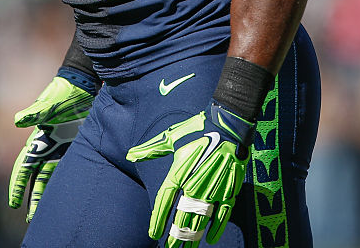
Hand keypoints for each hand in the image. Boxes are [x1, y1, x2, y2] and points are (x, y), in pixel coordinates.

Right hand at [8, 75, 95, 220]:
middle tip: (30, 218)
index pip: (23, 168)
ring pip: (49, 177)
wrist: (79, 86)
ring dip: (45, 194)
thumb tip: (18, 120)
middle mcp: (46, 147)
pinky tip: (64, 196)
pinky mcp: (73, 146)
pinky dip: (62, 183)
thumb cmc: (61, 94)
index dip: (17, 185)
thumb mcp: (47, 104)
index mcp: (37, 140)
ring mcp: (59, 147)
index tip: (13, 203)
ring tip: (43, 213)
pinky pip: (65, 169)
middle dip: (32, 197)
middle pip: (36, 178)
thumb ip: (35, 113)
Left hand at [126, 102, 254, 247]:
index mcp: (179, 172)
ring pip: (201, 220)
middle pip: (182, 217)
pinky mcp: (229, 190)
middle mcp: (195, 185)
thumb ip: (151, 149)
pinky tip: (209, 239)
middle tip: (169, 247)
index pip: (165, 201)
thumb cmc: (197, 129)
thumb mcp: (171, 137)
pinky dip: (216, 229)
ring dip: (193, 237)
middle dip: (175, 235)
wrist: (227, 125)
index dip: (158, 220)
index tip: (153, 234)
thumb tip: (130, 155)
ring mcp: (213, 190)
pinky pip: (223, 215)